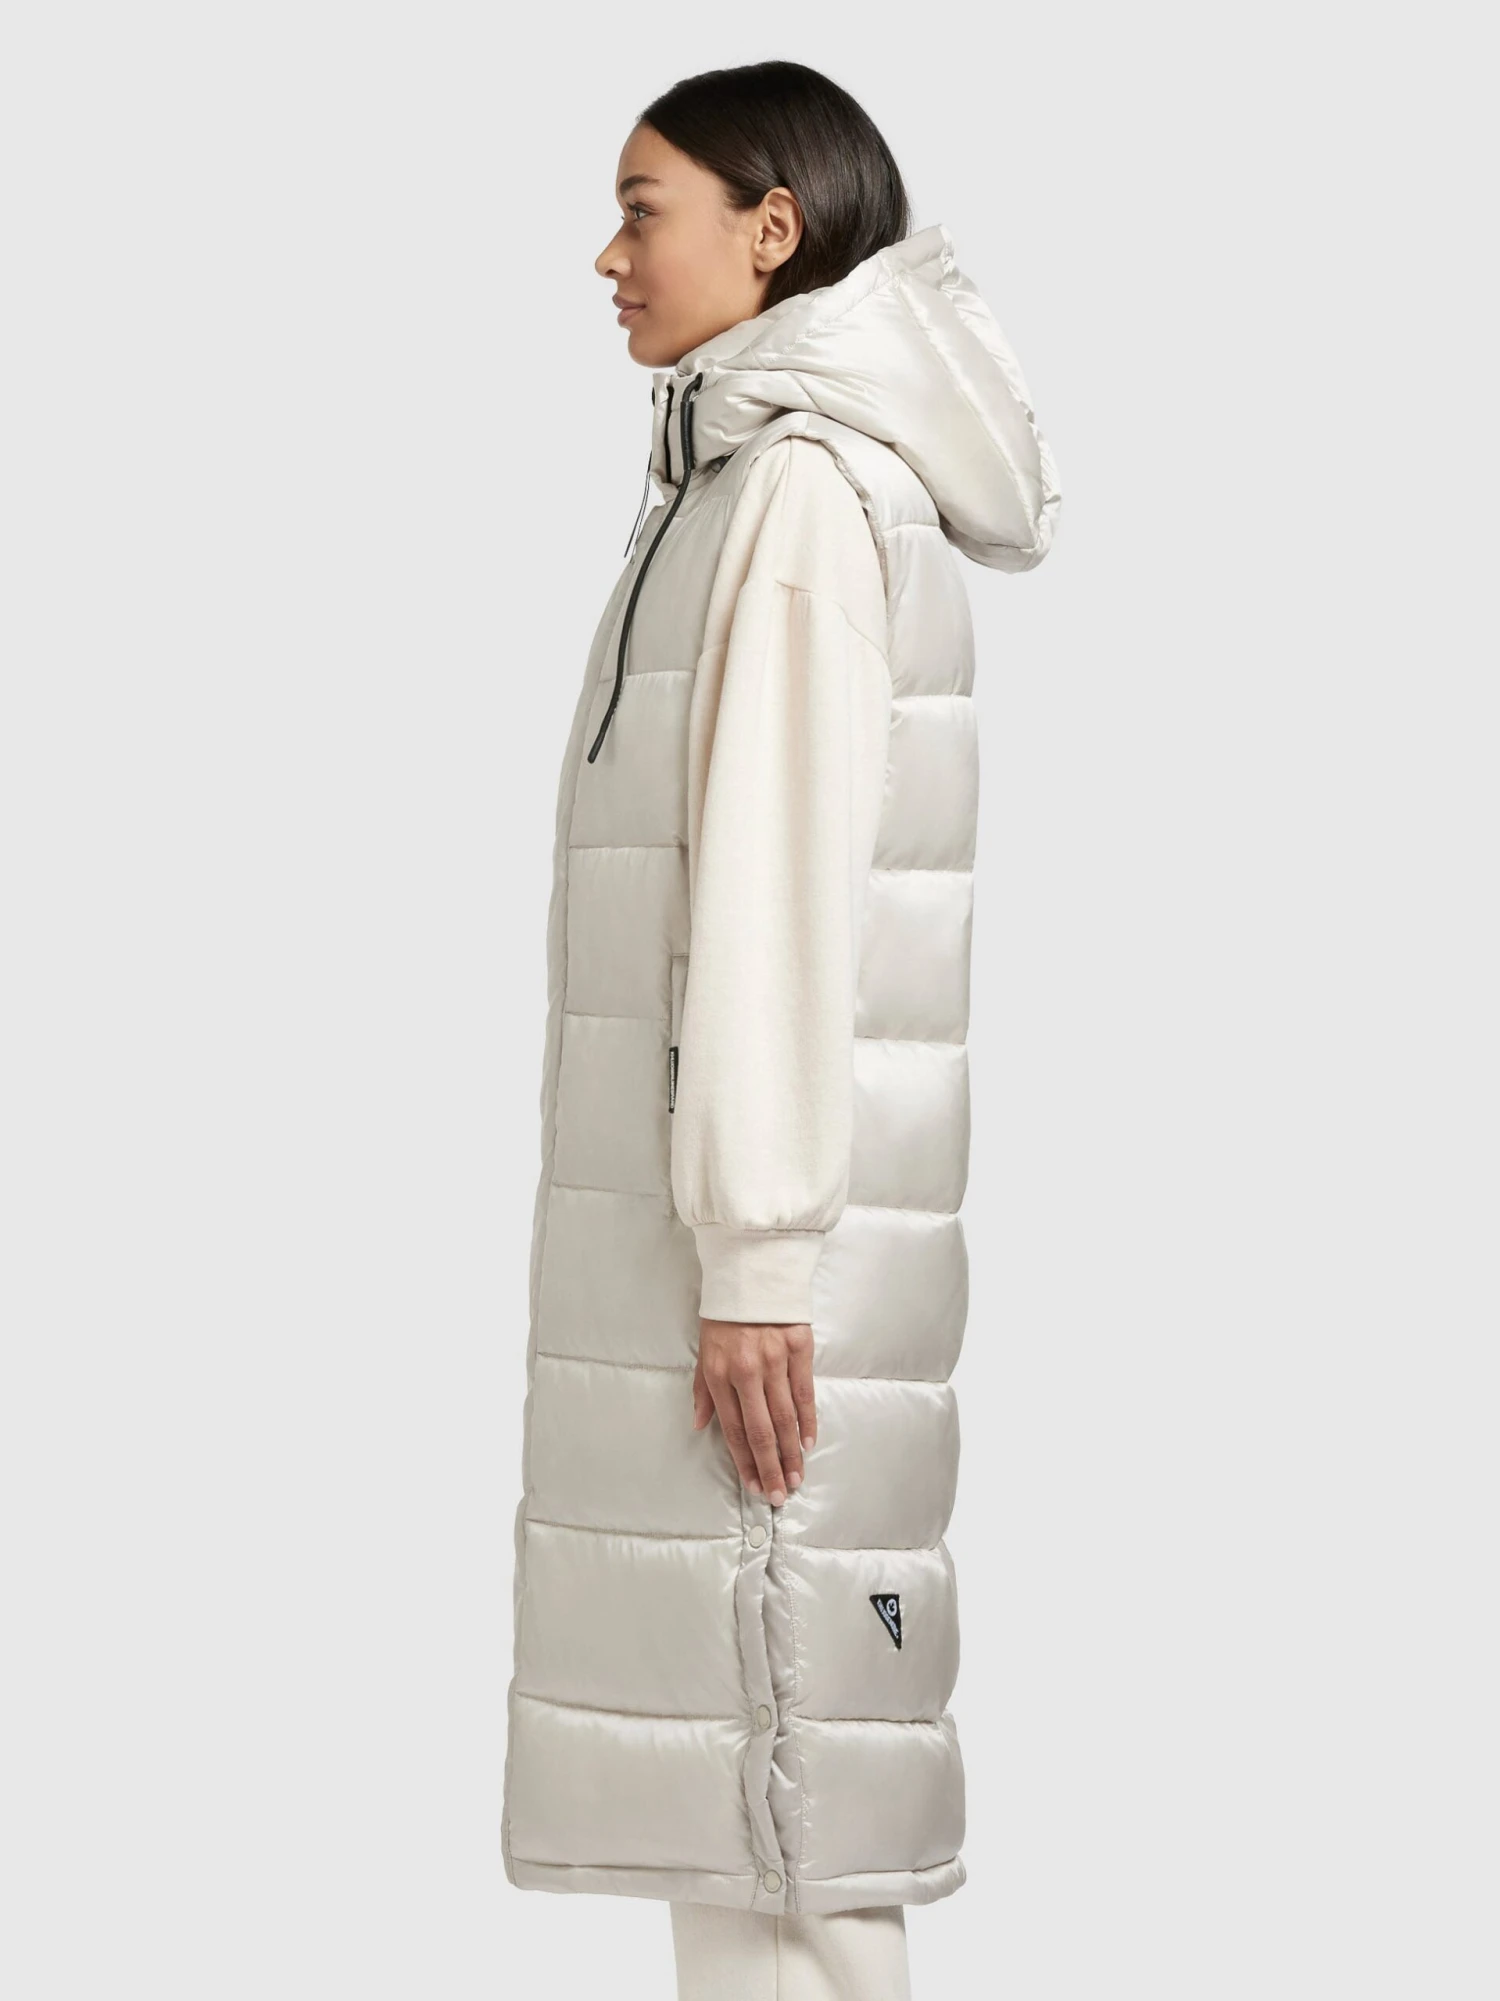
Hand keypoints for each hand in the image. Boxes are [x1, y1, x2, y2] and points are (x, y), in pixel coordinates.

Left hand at [692, 1318, 816, 1507]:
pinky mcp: (798, 1347)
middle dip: (771, 1467)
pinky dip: (807, 1420)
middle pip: (762, 1431)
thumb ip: (702, 1390)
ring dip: (791, 1452)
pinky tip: (808, 1442)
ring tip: (797, 1476)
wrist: (751, 1271)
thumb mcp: (704, 1351)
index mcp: (719, 1374)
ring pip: (785, 1417)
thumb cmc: (725, 1315)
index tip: (755, 1486)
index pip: (734, 1429)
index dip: (745, 1462)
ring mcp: (774, 1360)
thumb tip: (700, 1425)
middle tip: (780, 1494)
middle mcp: (746, 1371)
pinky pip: (804, 1392)